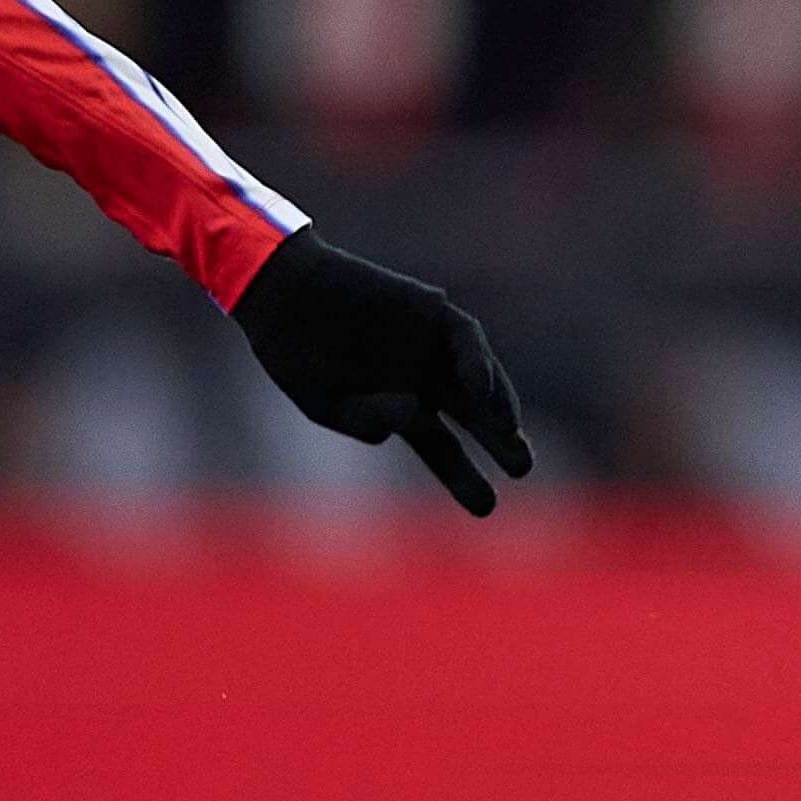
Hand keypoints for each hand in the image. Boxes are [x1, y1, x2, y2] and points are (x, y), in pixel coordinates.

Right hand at [230, 229, 534, 515]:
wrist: (279, 293)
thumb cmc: (295, 353)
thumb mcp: (325, 404)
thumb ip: (368, 420)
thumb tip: (415, 411)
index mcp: (402, 408)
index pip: (443, 448)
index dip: (464, 476)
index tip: (487, 507)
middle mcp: (424, 377)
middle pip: (472, 416)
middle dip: (499, 442)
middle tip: (521, 469)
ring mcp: (429, 344)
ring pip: (478, 377)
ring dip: (498, 403)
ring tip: (509, 433)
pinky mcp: (429, 310)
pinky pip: (464, 334)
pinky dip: (475, 359)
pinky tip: (478, 389)